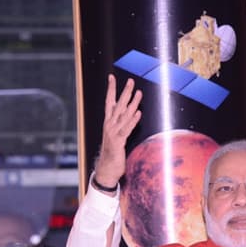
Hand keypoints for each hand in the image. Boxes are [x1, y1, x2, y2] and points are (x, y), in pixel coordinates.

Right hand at [93, 74, 142, 188]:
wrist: (106, 169)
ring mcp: (113, 133)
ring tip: (139, 93)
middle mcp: (109, 125)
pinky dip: (132, 121)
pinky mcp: (118, 142)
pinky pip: (127, 129)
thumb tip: (129, 113)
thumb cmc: (113, 152)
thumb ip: (121, 124)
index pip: (109, 102)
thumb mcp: (116, 136)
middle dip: (125, 92)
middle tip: (131, 81)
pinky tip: (138, 113)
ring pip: (124, 115)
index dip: (111, 89)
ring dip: (132, 104)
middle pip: (118, 105)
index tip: (112, 77)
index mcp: (108, 122)